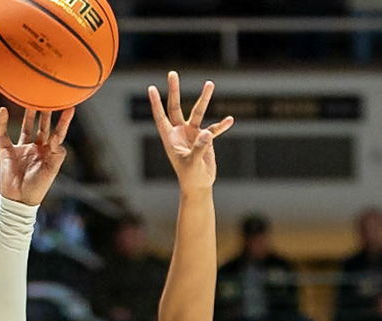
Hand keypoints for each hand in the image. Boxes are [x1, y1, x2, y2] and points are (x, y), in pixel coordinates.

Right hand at [0, 106, 72, 206]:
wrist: (19, 200)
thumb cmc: (37, 188)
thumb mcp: (51, 171)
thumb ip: (57, 155)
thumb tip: (58, 138)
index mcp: (48, 153)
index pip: (57, 133)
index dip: (64, 121)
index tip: (70, 107)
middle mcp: (36, 148)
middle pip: (42, 126)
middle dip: (46, 112)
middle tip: (50, 96)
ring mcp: (21, 148)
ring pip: (25, 127)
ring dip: (28, 114)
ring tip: (31, 98)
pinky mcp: (7, 151)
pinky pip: (3, 133)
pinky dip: (1, 122)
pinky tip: (3, 110)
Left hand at [147, 72, 232, 192]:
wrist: (199, 186)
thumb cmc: (190, 177)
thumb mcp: (193, 164)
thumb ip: (199, 148)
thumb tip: (206, 133)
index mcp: (170, 138)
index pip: (161, 117)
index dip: (156, 103)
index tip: (151, 88)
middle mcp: (180, 132)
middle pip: (175, 107)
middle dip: (174, 90)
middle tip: (172, 73)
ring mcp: (193, 134)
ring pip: (197, 112)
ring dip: (204, 99)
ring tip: (210, 83)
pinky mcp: (205, 139)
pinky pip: (214, 129)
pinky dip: (221, 125)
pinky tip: (230, 120)